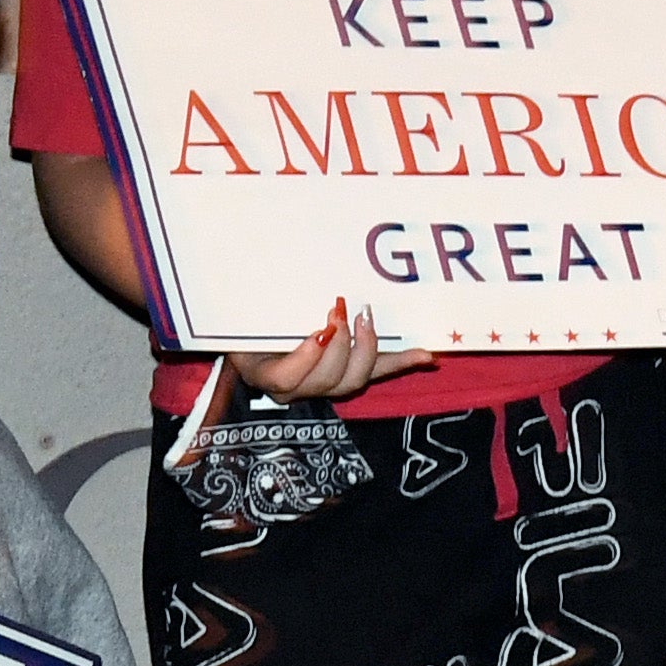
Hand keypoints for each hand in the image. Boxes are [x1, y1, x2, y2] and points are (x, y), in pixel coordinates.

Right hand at [231, 300, 433, 402]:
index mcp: (265, 374)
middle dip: (340, 346)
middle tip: (340, 312)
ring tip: (365, 318)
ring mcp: (326, 384)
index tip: (318, 331)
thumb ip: (247, 311)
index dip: (306, 359)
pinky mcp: (351, 372)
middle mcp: (297, 388)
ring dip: (366, 348)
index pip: (285, 379)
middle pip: (327, 381)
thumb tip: (250, 277)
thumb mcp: (237, 319)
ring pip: (354, 380)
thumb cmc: (244, 324)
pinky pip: (378, 371)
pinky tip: (427, 356)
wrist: (255, 335)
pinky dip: (403, 362)